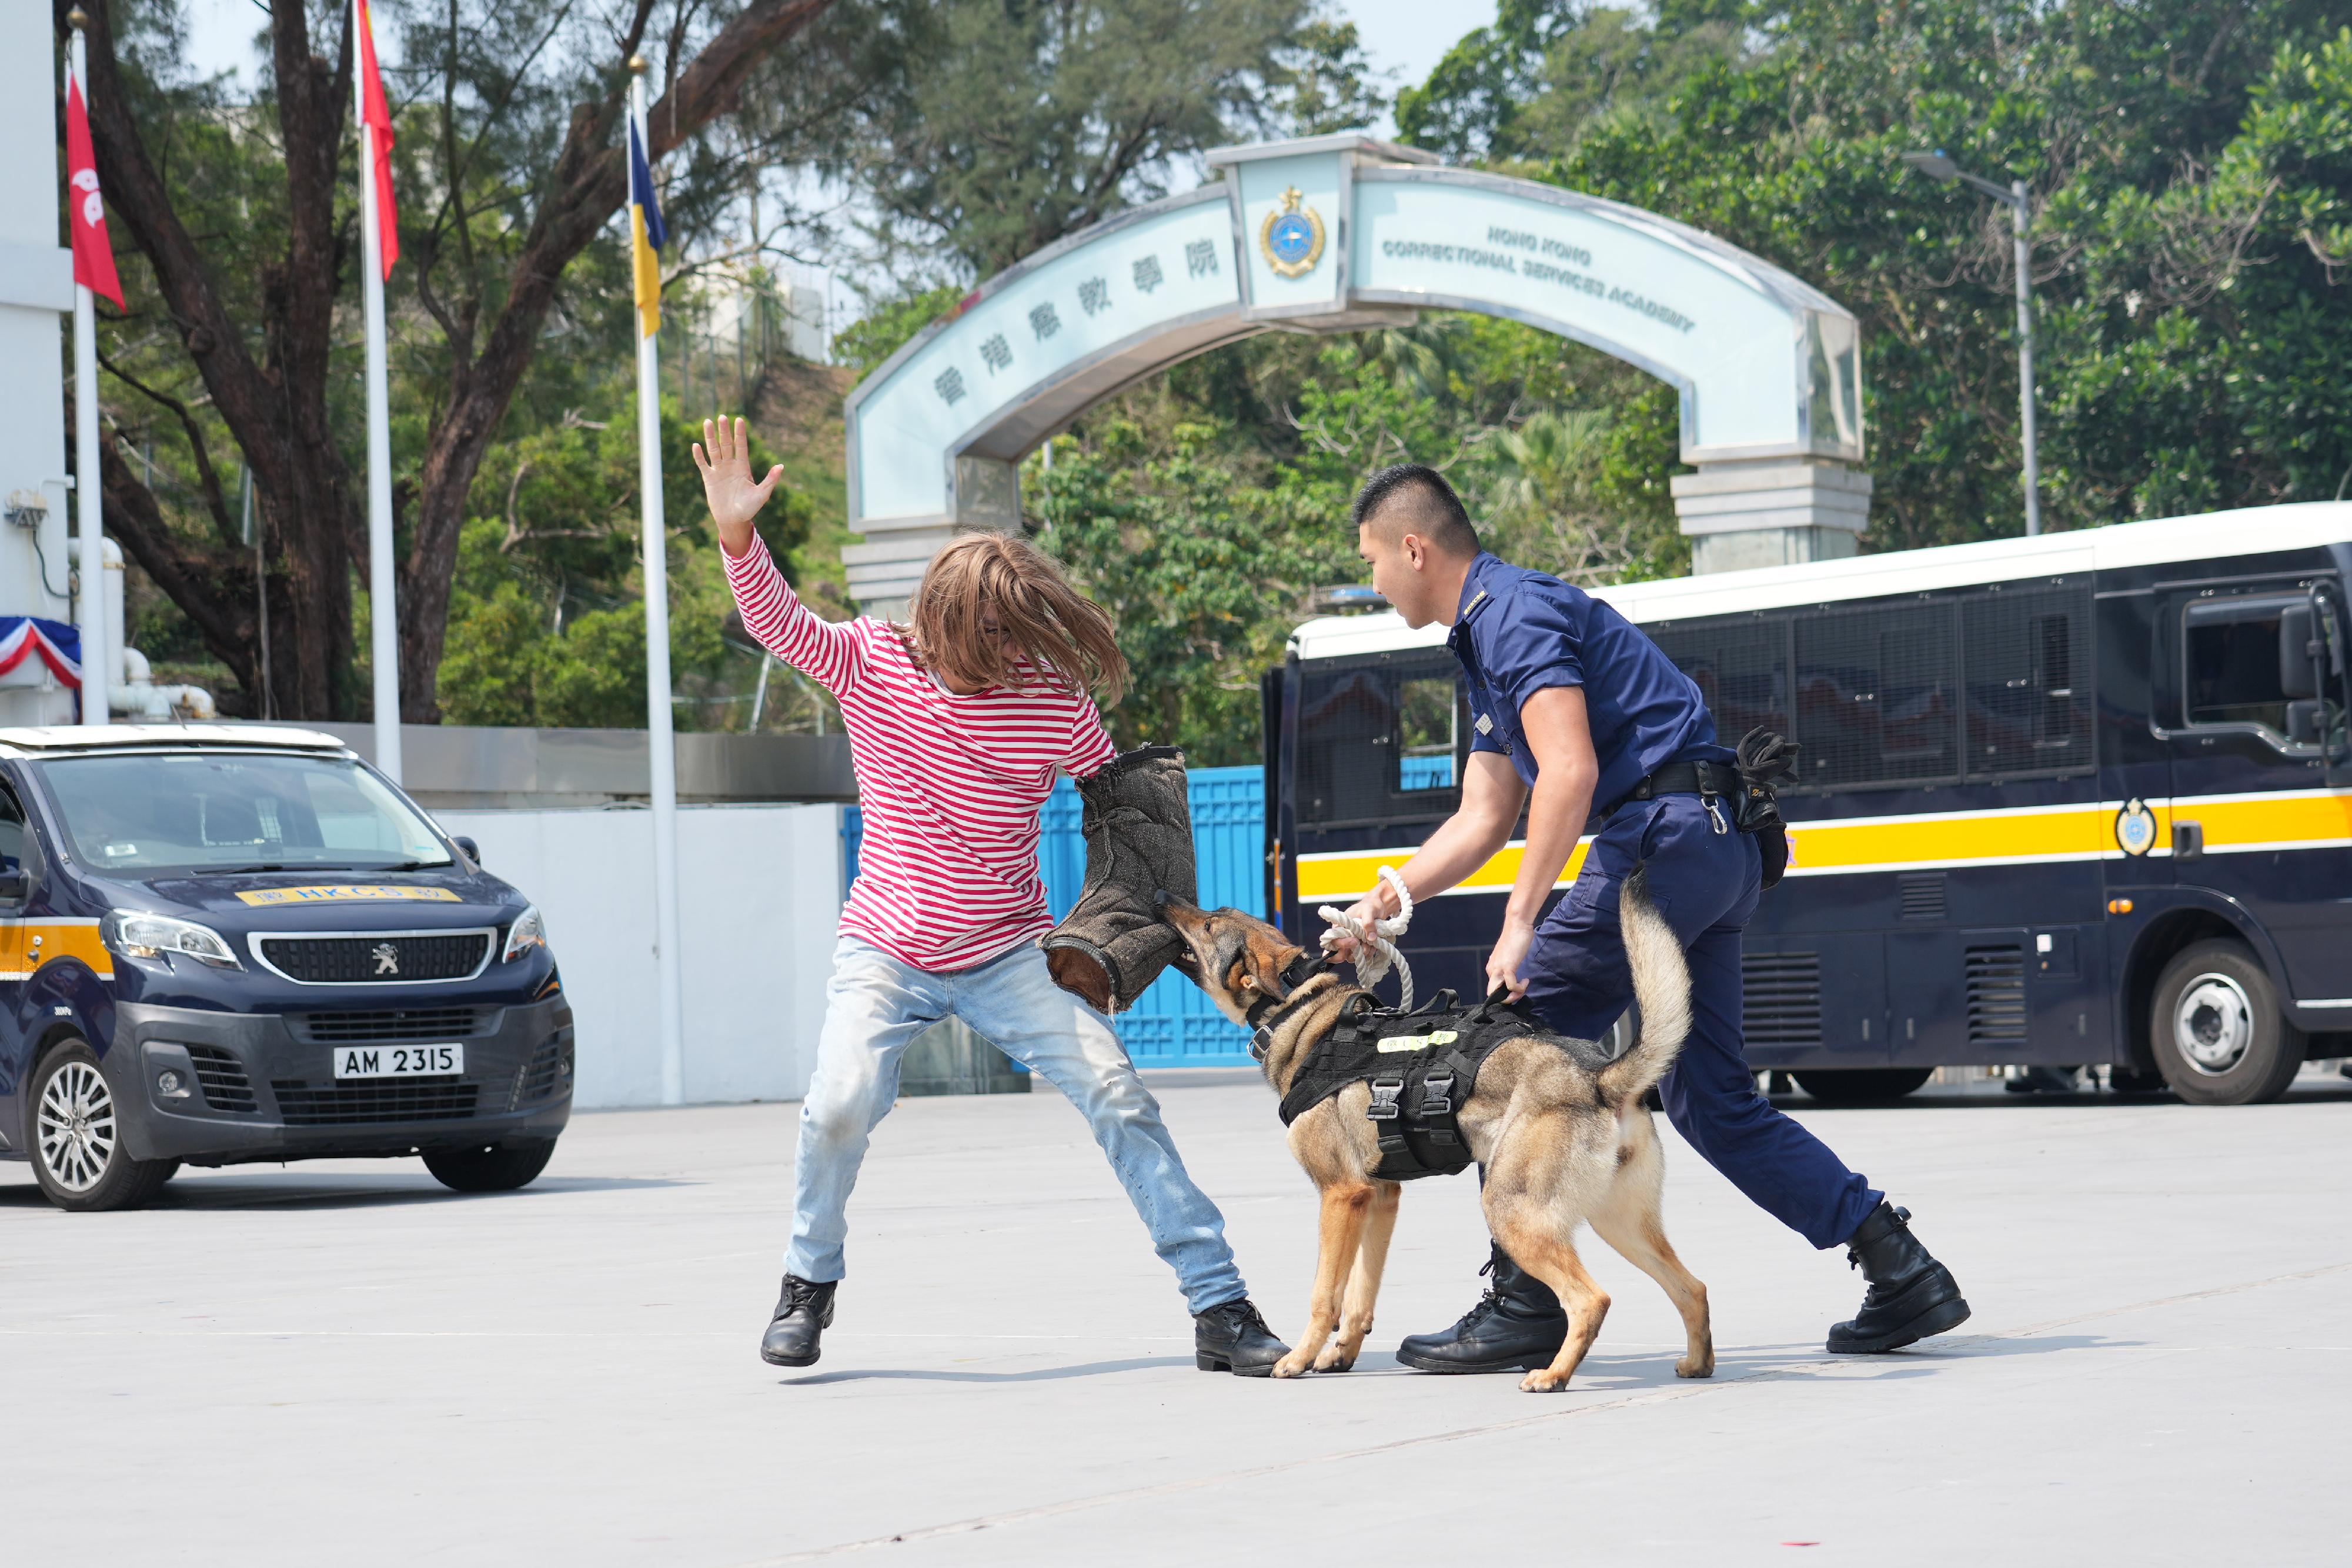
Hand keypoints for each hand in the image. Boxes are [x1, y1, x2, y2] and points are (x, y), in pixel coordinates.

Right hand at [691, 415, 783, 557]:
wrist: (734, 520)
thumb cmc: (749, 508)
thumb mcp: (762, 494)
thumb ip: (770, 480)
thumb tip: (781, 466)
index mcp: (743, 467)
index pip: (741, 446)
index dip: (740, 433)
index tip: (739, 420)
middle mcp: (730, 465)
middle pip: (726, 444)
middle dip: (724, 431)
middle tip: (722, 417)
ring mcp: (719, 471)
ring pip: (713, 450)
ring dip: (710, 437)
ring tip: (707, 422)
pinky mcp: (709, 479)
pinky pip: (703, 465)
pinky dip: (699, 456)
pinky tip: (696, 445)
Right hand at [1322, 892, 1387, 961]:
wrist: (1379, 908)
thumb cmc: (1370, 906)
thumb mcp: (1368, 910)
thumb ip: (1368, 923)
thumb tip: (1370, 938)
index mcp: (1340, 927)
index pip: (1334, 940)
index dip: (1342, 944)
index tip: (1355, 941)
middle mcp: (1344, 937)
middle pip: (1339, 953)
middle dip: (1350, 955)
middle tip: (1362, 948)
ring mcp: (1352, 943)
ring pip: (1351, 956)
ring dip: (1362, 954)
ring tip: (1371, 944)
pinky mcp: (1360, 947)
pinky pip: (1362, 956)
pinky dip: (1369, 953)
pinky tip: (1374, 946)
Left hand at [1484, 917, 1535, 1000]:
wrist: (1517, 925)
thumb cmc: (1516, 939)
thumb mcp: (1510, 957)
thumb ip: (1509, 967)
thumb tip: (1513, 978)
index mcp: (1492, 968)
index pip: (1492, 989)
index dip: (1504, 994)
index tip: (1517, 988)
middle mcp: (1492, 969)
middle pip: (1493, 994)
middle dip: (1507, 999)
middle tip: (1520, 992)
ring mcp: (1498, 968)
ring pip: (1501, 993)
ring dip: (1514, 995)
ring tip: (1523, 987)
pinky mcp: (1507, 966)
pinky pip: (1511, 985)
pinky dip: (1520, 988)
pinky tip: (1526, 980)